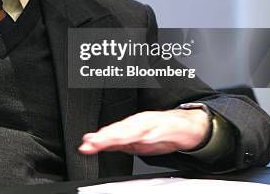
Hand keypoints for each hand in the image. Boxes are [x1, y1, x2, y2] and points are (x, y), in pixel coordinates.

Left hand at [78, 108, 209, 155]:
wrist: (184, 126)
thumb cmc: (156, 132)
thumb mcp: (132, 139)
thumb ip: (112, 141)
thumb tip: (90, 142)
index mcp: (129, 127)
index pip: (110, 133)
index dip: (98, 140)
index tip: (85, 145)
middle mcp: (139, 123)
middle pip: (120, 131)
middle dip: (106, 137)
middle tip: (92, 143)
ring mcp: (154, 124)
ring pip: (137, 130)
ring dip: (123, 135)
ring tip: (111, 140)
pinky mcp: (168, 127)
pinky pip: (159, 132)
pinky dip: (151, 136)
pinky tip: (144, 139)